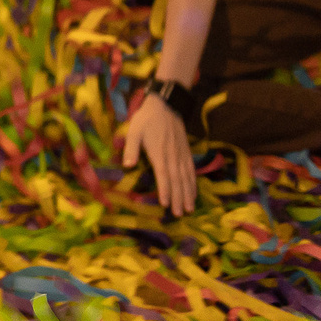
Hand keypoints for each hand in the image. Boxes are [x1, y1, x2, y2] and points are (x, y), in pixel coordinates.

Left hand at [120, 90, 197, 213]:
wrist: (166, 106)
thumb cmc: (146, 119)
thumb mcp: (134, 131)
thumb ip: (131, 148)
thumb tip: (127, 166)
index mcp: (159, 153)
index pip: (163, 175)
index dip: (165, 190)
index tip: (166, 204)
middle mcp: (173, 157)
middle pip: (177, 181)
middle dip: (178, 198)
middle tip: (179, 214)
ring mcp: (182, 155)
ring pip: (186, 178)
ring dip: (188, 194)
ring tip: (189, 209)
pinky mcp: (187, 153)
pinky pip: (192, 171)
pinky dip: (193, 184)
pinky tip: (194, 194)